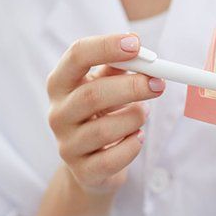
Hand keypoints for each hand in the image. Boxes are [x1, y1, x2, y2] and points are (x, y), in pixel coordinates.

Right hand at [46, 33, 164, 194]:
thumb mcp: (104, 83)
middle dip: (130, 87)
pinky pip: (113, 159)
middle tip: (158, 84)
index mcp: (60, 83)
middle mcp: (57, 113)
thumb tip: (142, 51)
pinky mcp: (83, 172)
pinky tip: (136, 138)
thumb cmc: (101, 113)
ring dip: (134, 118)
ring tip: (143, 114)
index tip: (136, 43)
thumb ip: (120, 65)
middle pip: (91, 95)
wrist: (91, 164)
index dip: (107, 46)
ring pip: (105, 129)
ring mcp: (67, 145)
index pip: (77, 55)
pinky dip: (132, 146)